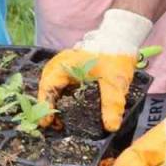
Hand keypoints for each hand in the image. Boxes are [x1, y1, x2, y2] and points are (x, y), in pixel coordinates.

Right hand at [37, 9, 154, 131]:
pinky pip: (58, 83)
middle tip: (53, 125)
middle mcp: (58, 65)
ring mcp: (63, 65)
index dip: (45, 107)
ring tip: (58, 120)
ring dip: (52, 102)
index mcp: (64, 66)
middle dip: (47, 107)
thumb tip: (111, 127)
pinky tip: (65, 107)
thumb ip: (112, 104)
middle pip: (45, 88)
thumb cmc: (114, 56)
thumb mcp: (114, 82)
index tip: (46, 123)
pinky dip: (58, 96)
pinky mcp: (69, 68)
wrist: (120, 38)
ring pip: (50, 86)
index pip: (47, 88)